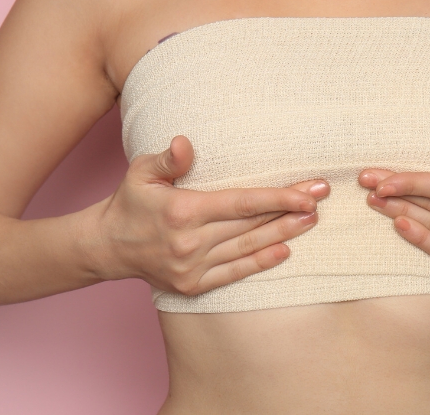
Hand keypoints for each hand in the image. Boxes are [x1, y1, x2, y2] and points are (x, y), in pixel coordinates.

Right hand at [89, 135, 329, 294]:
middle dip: (290, 211)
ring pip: (248, 248)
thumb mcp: (140, 172)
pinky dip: (260, 263)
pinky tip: (285, 251)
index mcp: (183, 211)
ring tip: (311, 221)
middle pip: (252, 224)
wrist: (107, 247)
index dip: (277, 197)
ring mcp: (192, 268)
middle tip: (322, 198)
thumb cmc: (130, 202)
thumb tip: (184, 143)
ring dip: (283, 234)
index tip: (307, 192)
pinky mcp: (192, 286)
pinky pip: (234, 274)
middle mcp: (190, 242)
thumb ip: (167, 159)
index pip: (241, 202)